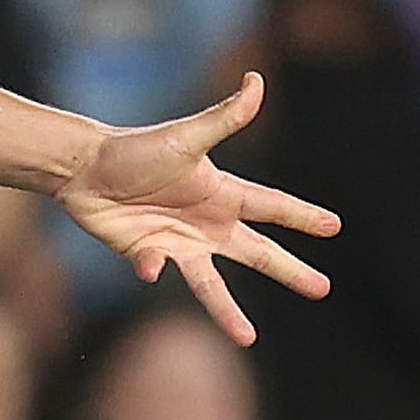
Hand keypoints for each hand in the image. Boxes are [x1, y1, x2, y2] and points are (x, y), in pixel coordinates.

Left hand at [52, 75, 338, 344]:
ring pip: (212, 284)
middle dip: (289, 271)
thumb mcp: (185, 137)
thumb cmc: (135, 149)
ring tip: (248, 339)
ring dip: (227, 312)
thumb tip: (257, 80)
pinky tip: (149, 263)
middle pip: (258, 253)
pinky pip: (157, 269)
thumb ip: (224, 117)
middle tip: (322, 289)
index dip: (303, 217)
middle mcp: (207, 224)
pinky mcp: (148, 255)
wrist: (85, 170)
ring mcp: (180, 244)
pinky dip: (153, 268)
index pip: (272, 207)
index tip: (334, 227)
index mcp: (223, 194)